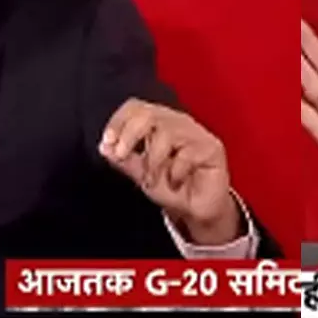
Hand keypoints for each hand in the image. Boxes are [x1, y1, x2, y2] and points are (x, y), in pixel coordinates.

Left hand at [98, 99, 238, 243]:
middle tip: (123, 155)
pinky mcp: (212, 148)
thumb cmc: (172, 188)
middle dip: (130, 134)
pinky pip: (187, 154)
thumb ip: (125, 160)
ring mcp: (197, 133)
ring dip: (153, 159)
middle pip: (150, 113)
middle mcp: (178, 123)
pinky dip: (176, 171)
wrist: (197, 210)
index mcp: (160, 123)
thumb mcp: (141, 175)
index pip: (137, 107)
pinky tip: (177, 181)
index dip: (119, 120)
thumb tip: (105, 147)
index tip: (107, 142)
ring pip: (168, 132)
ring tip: (151, 178)